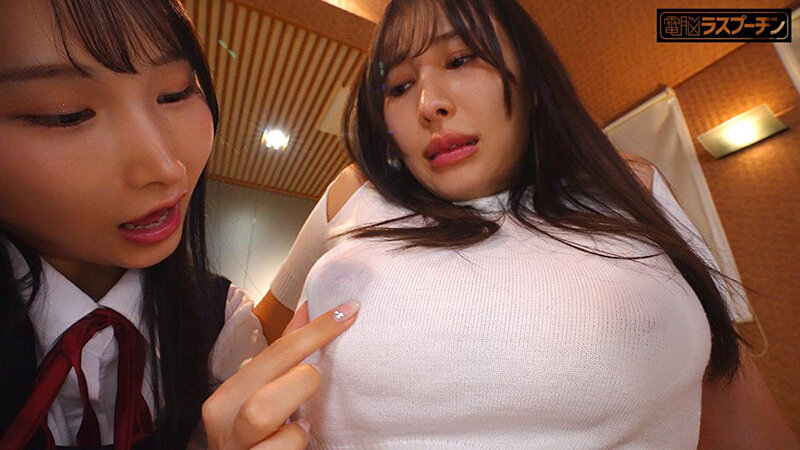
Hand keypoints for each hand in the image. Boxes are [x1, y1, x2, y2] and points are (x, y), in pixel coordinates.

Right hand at [202, 301, 358, 448]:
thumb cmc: (262, 436)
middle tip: (314, 386)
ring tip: (303, 425)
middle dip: (301, 383)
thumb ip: (286, 355)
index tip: (350, 311)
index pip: (275, 352)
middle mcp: (223, 423)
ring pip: (260, 418)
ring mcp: (235, 449)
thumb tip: (309, 307)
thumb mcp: (269, 393)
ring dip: (294, 422)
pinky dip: (293, 444)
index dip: (316, 330)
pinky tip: (299, 441)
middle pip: (263, 389)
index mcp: (229, 395)